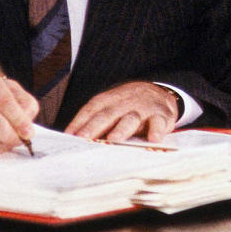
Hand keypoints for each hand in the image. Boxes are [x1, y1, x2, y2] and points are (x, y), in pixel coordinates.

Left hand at [64, 81, 179, 142]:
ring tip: (113, 139)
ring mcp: (143, 109)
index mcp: (109, 100)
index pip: (91, 110)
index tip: (69, 137)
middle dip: (95, 127)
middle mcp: (125, 103)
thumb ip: (93, 121)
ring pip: (131, 118)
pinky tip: (153, 139)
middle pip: (108, 114)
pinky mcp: (162, 116)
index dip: (80, 123)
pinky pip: (159, 122)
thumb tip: (70, 139)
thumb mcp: (111, 107)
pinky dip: (157, 130)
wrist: (159, 92)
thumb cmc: (129, 106)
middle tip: (84, 138)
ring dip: (122, 129)